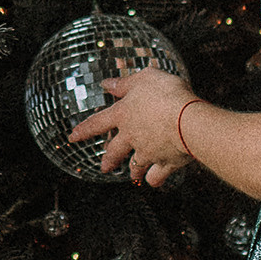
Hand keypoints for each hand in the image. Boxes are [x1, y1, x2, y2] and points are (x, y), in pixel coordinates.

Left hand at [68, 65, 191, 185]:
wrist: (188, 119)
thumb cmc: (167, 94)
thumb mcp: (144, 78)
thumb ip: (125, 83)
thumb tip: (107, 83)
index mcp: (123, 114)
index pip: (97, 123)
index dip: (83, 130)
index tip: (72, 137)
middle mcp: (131, 136)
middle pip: (114, 151)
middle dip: (109, 160)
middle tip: (104, 167)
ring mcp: (147, 152)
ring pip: (135, 166)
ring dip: (133, 170)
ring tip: (133, 174)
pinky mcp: (165, 163)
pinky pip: (156, 176)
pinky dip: (154, 179)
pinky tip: (154, 181)